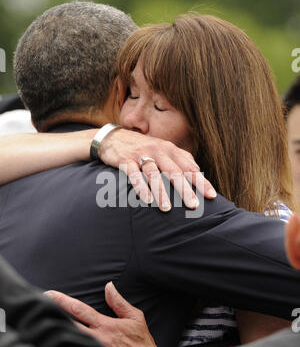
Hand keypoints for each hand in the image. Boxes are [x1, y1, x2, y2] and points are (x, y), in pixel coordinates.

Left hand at [45, 283, 181, 346]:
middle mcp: (96, 338)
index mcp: (105, 325)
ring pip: (69, 338)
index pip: (79, 309)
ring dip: (57, 329)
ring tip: (44, 321)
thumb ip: (119, 302)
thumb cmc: (142, 342)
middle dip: (53, 313)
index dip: (62, 300)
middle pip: (68, 324)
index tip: (49, 294)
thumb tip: (109, 286)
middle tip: (39, 305)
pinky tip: (57, 342)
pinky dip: (66, 345)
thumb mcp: (135, 317)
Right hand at [99, 128, 216, 211]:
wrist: (113, 137)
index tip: (212, 196)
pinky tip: (146, 199)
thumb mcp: (163, 149)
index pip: (190, 167)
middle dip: (185, 189)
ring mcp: (141, 154)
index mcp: (170, 149)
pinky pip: (134, 174)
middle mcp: (158, 150)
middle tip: (193, 206)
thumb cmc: (143, 148)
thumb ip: (180, 159)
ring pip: (154, 174)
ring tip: (167, 209)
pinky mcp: (125, 159)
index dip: (201, 182)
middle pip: (174, 171)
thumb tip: (198, 172)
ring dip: (161, 192)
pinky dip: (140, 187)